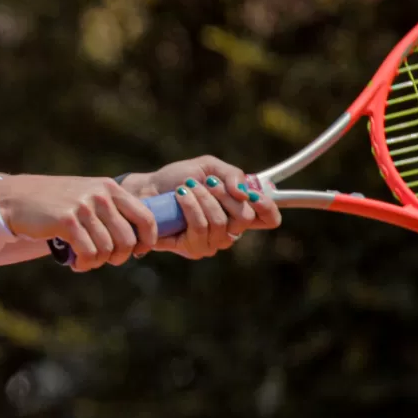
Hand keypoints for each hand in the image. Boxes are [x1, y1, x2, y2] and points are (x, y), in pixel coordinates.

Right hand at [0, 175, 158, 271]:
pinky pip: (89, 253)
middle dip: (119, 257)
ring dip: (98, 262)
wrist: (16, 199)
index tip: (137, 252)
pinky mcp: (67, 221)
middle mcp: (100, 195)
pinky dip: (85, 264)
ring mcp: (83, 207)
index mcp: (110, 188)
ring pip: (108, 250)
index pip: (146, 217)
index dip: (147, 240)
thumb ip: (111, 209)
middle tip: (105, 260)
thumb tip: (139, 238)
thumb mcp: (87, 195)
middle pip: (127, 240)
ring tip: (86, 261)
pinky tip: (77, 263)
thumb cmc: (55, 203)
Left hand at [122, 156, 280, 259]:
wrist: (148, 189)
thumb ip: (232, 175)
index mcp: (239, 210)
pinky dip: (191, 206)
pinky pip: (201, 228)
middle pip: (245, 218)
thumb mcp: (209, 168)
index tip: (254, 195)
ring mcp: (213, 242)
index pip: (268, 219)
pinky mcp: (193, 249)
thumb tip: (244, 193)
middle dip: (225, 195)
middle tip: (208, 182)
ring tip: (187, 187)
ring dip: (204, 198)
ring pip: (222, 223)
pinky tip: (180, 195)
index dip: (268, 208)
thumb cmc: (179, 179)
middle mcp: (230, 231)